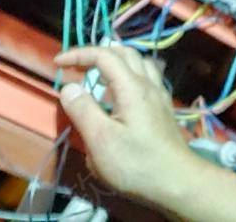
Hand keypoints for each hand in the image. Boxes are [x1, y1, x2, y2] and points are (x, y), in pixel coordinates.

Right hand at [54, 45, 193, 203]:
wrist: (177, 182)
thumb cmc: (136, 163)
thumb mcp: (101, 140)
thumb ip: (83, 110)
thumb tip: (70, 86)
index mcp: (132, 87)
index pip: (105, 56)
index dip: (80, 54)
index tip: (58, 63)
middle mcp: (149, 84)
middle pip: (125, 53)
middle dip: (98, 53)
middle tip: (77, 66)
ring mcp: (159, 96)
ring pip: (140, 63)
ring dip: (117, 61)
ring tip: (99, 76)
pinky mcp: (163, 109)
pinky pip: (147, 79)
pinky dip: (130, 75)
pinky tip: (122, 94)